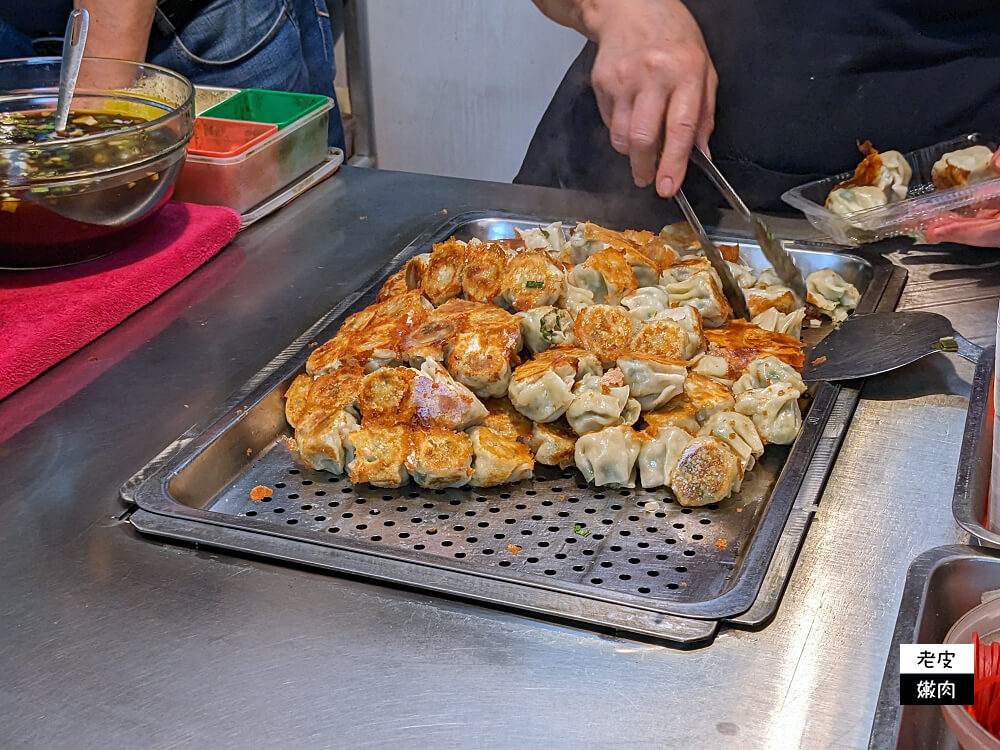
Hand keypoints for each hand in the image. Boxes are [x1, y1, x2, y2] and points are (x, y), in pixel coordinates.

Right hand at [583, 0, 716, 196]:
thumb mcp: (703, 67)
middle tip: (648, 180)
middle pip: (644, 138)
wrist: (631, 7)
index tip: (668, 187)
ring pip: (621, 137)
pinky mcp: (602, 82)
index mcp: (686, 72)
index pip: (680, 128)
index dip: (673, 163)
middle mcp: (653, 75)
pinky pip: (608, 123)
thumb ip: (704, 113)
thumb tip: (701, 154)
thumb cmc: (672, 36)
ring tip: (640, 151)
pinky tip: (629, 118)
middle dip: (645, 168)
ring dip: (631, 154)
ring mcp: (623, 79)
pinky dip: (619, 132)